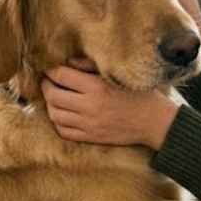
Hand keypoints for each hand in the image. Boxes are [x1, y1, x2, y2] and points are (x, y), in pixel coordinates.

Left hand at [42, 58, 180, 148]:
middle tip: (48, 81)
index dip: (51, 71)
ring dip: (50, 104)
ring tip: (54, 97)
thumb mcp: (118, 74)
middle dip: (46, 86)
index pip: (62, 76)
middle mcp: (90, 106)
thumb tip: (69, 62)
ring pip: (55, 114)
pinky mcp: (91, 137)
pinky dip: (58, 122)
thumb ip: (91, 66)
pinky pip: (64, 131)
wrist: (154, 123)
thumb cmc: (139, 94)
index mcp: (97, 87)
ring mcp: (89, 125)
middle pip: (53, 96)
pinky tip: (62, 114)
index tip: (50, 69)